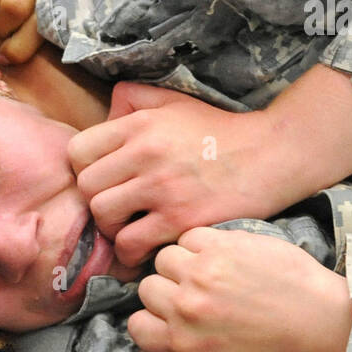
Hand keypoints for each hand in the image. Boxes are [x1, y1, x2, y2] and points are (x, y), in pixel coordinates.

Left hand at [69, 82, 280, 272]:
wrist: (273, 156)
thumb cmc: (220, 132)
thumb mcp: (175, 103)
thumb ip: (135, 99)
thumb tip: (105, 113)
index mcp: (140, 125)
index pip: (77, 152)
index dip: (83, 170)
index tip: (104, 179)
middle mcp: (146, 153)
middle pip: (86, 187)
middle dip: (96, 201)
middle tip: (117, 208)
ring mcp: (162, 188)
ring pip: (103, 216)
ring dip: (112, 228)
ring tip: (130, 227)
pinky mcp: (180, 219)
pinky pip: (131, 244)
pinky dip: (132, 252)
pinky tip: (145, 247)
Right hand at [126, 227, 351, 351]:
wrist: (318, 320)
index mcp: (182, 341)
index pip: (137, 325)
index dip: (153, 321)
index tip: (173, 318)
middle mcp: (186, 306)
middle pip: (148, 289)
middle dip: (167, 292)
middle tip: (193, 296)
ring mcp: (203, 272)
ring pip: (165, 259)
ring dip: (181, 266)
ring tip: (205, 275)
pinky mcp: (223, 245)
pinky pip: (190, 236)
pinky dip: (200, 245)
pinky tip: (219, 258)